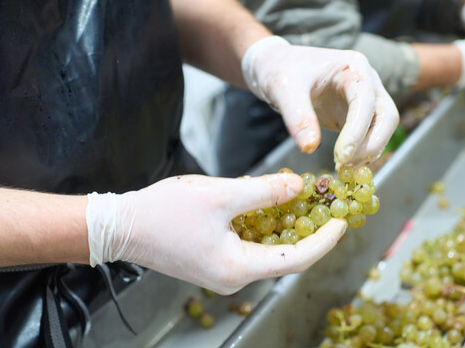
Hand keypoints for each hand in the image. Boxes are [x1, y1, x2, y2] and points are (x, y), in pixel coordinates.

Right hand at [85, 174, 346, 294]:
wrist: (121, 225)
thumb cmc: (165, 212)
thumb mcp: (221, 196)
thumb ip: (264, 192)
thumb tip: (298, 187)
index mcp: (238, 268)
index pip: (296, 259)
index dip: (324, 240)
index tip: (343, 222)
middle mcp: (233, 277)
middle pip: (284, 257)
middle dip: (308, 230)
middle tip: (327, 206)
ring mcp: (222, 272)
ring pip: (266, 250)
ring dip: (285, 227)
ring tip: (304, 200)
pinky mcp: (213, 261)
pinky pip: (248, 246)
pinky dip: (263, 227)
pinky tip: (269, 205)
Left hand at [242, 36, 398, 165]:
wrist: (277, 65)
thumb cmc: (280, 69)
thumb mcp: (283, 88)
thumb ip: (297, 116)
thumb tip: (310, 148)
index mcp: (353, 67)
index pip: (366, 101)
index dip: (357, 131)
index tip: (342, 156)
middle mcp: (367, 81)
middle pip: (387, 116)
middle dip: (371, 144)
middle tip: (346, 165)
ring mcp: (365, 98)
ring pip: (382, 128)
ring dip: (367, 152)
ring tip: (341, 168)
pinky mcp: (357, 115)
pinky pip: (369, 136)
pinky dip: (361, 153)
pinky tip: (342, 165)